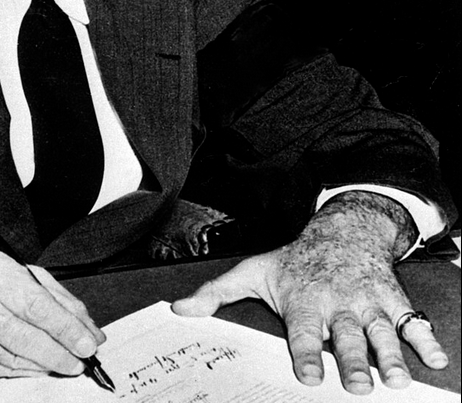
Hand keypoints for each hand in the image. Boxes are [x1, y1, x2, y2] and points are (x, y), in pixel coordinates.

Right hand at [0, 247, 104, 379]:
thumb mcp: (16, 271)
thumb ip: (54, 296)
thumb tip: (87, 326)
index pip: (32, 303)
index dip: (64, 326)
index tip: (88, 341)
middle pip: (21, 334)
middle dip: (58, 351)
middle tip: (82, 360)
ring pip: (11, 356)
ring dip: (45, 364)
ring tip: (67, 364)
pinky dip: (24, 371)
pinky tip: (40, 368)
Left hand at [172, 192, 447, 394]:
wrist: (340, 230)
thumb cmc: (294, 260)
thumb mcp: (253, 271)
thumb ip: (216, 293)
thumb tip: (179, 310)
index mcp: (303, 301)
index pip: (304, 332)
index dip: (308, 353)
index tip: (312, 376)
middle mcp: (336, 303)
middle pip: (347, 336)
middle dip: (354, 361)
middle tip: (359, 385)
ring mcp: (367, 301)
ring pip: (381, 331)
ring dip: (391, 356)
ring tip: (398, 380)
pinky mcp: (392, 298)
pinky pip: (412, 319)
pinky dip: (426, 338)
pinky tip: (436, 357)